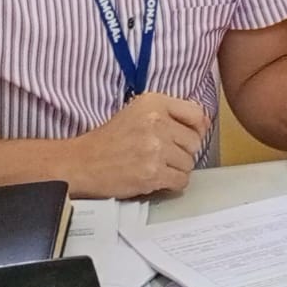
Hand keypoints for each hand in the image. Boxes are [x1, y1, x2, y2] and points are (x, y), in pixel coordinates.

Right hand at [67, 91, 210, 197]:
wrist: (82, 163)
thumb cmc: (109, 140)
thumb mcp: (138, 112)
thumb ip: (169, 114)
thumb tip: (204, 125)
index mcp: (153, 103)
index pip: (196, 114)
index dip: (196, 129)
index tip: (186, 137)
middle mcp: (156, 122)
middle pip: (195, 141)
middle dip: (182, 151)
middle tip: (163, 155)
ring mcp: (155, 148)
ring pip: (189, 163)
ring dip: (176, 169)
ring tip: (155, 166)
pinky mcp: (153, 172)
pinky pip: (181, 180)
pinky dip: (172, 183)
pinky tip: (157, 179)